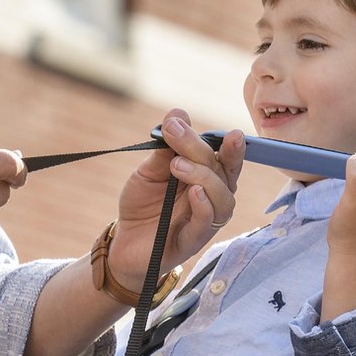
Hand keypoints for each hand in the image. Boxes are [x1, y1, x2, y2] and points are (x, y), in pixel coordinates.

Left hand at [107, 111, 244, 290]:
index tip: (230, 132)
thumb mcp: (149, 171)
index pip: (226, 158)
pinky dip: (204, 206)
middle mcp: (213, 197)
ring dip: (204, 176)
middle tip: (176, 133)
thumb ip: (165, 148)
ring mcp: (205, 221)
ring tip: (177, 166)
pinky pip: (206, 224)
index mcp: (208, 177)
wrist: (124, 241)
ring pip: (223, 199)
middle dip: (201, 149)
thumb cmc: (143, 204)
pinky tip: (193, 192)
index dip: (231, 145)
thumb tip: (178, 114)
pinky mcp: (191, 241)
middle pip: (222, 171)